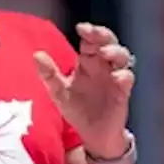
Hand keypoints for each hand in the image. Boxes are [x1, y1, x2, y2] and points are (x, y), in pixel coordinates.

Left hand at [34, 23, 134, 156]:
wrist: (91, 135)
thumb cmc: (77, 109)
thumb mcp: (59, 92)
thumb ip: (49, 74)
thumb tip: (36, 54)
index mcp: (88, 63)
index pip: (90, 41)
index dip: (89, 32)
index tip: (81, 28)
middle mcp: (103, 67)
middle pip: (109, 43)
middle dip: (103, 35)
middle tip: (93, 33)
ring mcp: (115, 79)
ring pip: (123, 57)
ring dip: (115, 52)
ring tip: (104, 53)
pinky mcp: (122, 93)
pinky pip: (127, 80)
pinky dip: (124, 76)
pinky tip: (117, 76)